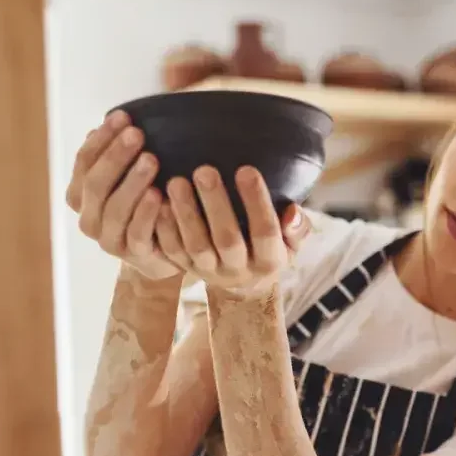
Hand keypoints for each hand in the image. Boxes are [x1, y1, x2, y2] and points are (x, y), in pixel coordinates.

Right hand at [66, 110, 180, 280]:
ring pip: (114, 209)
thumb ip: (119, 155)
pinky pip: (137, 233)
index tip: (124, 117)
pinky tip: (159, 194)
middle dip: (115, 156)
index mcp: (81, 196)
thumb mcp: (129, 178)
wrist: (162, 252)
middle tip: (137, 134)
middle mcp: (89, 218)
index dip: (102, 139)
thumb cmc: (144, 205)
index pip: (84, 162)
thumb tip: (116, 119)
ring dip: (132, 182)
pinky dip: (146, 213)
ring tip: (151, 159)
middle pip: (95, 183)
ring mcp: (109, 240)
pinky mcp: (133, 255)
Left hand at [155, 165, 311, 296]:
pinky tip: (158, 202)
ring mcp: (209, 271)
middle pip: (227, 238)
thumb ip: (297, 227)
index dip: (256, 202)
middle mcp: (239, 269)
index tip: (247, 169)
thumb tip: (292, 211)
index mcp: (270, 260)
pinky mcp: (186, 268)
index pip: (266, 231)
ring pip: (195, 245)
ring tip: (176, 181)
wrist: (244, 286)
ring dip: (185, 213)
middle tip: (204, 170)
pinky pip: (172, 250)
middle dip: (215, 204)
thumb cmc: (270, 248)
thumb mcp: (292, 243)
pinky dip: (164, 227)